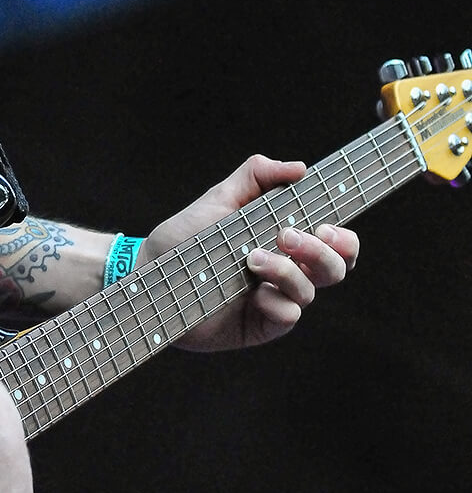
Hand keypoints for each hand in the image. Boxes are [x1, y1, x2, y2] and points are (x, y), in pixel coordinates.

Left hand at [140, 155, 358, 350]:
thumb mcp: (219, 198)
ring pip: (310, 290)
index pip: (334, 241)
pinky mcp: (259, 325)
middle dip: (322, 251)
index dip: (343, 237)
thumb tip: (300, 168)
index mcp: (283, 241)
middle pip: (335, 267)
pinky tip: (254, 294)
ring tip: (252, 258)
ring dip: (287, 271)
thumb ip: (256, 176)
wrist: (148, 274)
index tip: (327, 225)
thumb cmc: (184, 237)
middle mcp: (286, 271)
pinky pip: (288, 315)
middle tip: (287, 236)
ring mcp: (274, 298)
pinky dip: (277, 302)